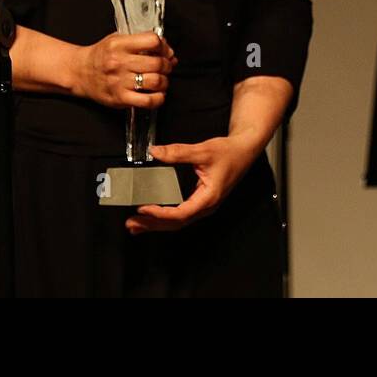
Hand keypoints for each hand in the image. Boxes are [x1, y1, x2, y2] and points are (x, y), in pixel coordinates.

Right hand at [72, 31, 176, 108]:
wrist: (80, 72)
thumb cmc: (101, 56)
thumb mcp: (117, 39)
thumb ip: (141, 41)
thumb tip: (168, 51)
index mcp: (119, 44)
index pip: (152, 41)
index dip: (163, 46)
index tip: (164, 50)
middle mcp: (119, 62)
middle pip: (157, 63)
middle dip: (167, 65)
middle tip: (165, 66)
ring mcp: (119, 82)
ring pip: (155, 81)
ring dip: (164, 81)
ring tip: (161, 80)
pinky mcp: (120, 98)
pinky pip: (147, 101)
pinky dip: (158, 98)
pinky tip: (157, 94)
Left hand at [126, 133, 265, 234]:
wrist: (244, 151)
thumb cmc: (229, 152)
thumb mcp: (203, 150)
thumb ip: (178, 152)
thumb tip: (155, 151)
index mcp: (208, 198)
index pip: (181, 213)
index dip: (160, 213)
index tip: (143, 208)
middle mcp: (206, 207)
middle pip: (176, 223)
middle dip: (153, 224)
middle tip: (131, 223)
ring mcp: (204, 206)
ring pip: (178, 222)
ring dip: (156, 224)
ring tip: (135, 225)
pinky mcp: (201, 202)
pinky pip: (181, 215)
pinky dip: (164, 218)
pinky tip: (152, 217)